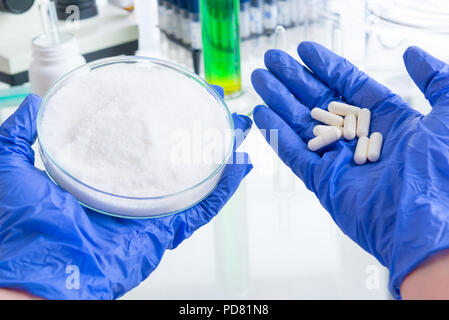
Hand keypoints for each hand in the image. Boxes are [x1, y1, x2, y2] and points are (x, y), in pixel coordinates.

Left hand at [0, 90, 251, 298]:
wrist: (35, 274)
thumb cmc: (19, 228)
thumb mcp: (12, 166)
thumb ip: (20, 133)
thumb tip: (34, 104)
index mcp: (98, 174)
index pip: (131, 138)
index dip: (151, 115)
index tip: (167, 92)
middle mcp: (128, 190)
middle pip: (168, 155)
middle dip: (191, 129)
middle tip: (210, 104)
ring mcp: (149, 210)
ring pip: (190, 179)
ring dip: (214, 154)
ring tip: (233, 130)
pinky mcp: (163, 231)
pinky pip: (199, 210)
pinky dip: (221, 191)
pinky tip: (237, 168)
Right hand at [251, 41, 448, 298]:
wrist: (424, 225)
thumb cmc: (440, 174)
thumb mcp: (448, 115)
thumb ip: (434, 80)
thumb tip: (413, 54)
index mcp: (384, 119)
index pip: (347, 84)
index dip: (325, 66)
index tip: (304, 50)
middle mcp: (357, 137)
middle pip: (317, 100)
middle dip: (293, 79)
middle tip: (271, 60)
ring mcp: (337, 159)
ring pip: (300, 123)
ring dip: (278, 100)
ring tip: (259, 79)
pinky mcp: (321, 180)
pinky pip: (294, 153)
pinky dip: (276, 134)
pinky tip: (262, 115)